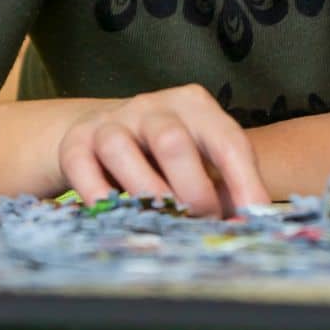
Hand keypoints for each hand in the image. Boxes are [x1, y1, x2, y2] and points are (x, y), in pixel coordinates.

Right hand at [56, 84, 270, 217]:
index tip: (253, 217)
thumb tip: (248, 223)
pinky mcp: (76, 142)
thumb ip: (226, 187)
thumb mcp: (202, 158)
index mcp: (195, 106)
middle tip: (202, 222)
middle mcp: (153, 106)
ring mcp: (111, 121)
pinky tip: (119, 218)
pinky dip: (100, 198)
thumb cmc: (167, 155)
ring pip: (121, 150)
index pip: (227, 140)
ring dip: (145, 194)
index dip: (243, 182)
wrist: (103, 131)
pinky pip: (82, 168)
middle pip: (172, 142)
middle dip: (192, 191)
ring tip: (162, 222)